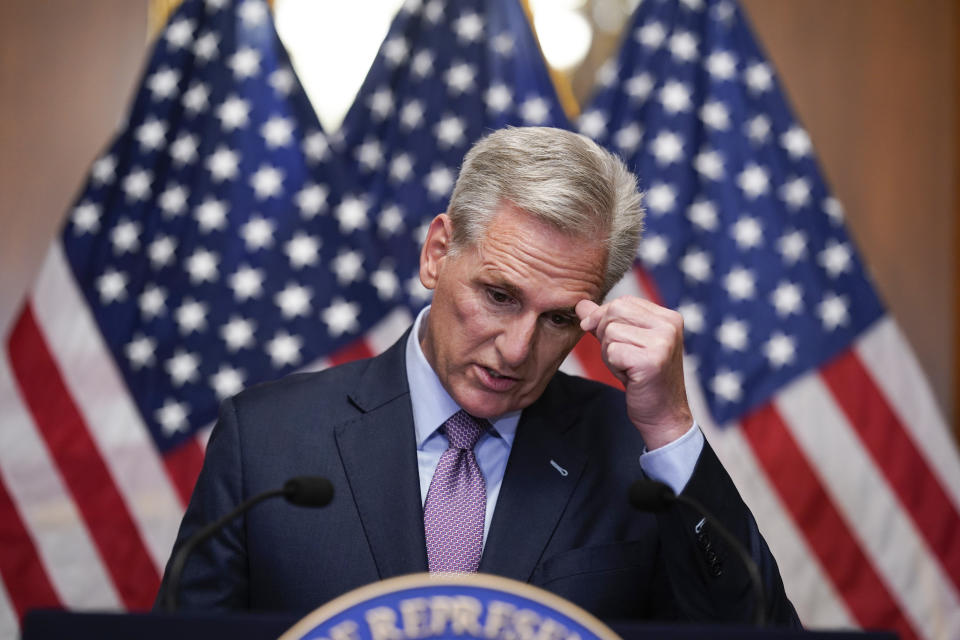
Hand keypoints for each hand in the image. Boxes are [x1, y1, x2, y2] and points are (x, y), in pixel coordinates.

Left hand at [576, 297, 691, 449]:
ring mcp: (663, 342)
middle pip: (614, 312)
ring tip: (628, 368)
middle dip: (606, 336)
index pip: (623, 302)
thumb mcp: (626, 343)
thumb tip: (581, 304)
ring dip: (610, 354)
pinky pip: (612, 351)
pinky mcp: (652, 360)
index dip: (605, 319)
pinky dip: (614, 366)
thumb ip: (605, 322)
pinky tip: (630, 377)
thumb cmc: (644, 379)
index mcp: (668, 317)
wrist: (663, 415)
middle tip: (622, 357)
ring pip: (610, 332)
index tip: (612, 342)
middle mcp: (669, 325)